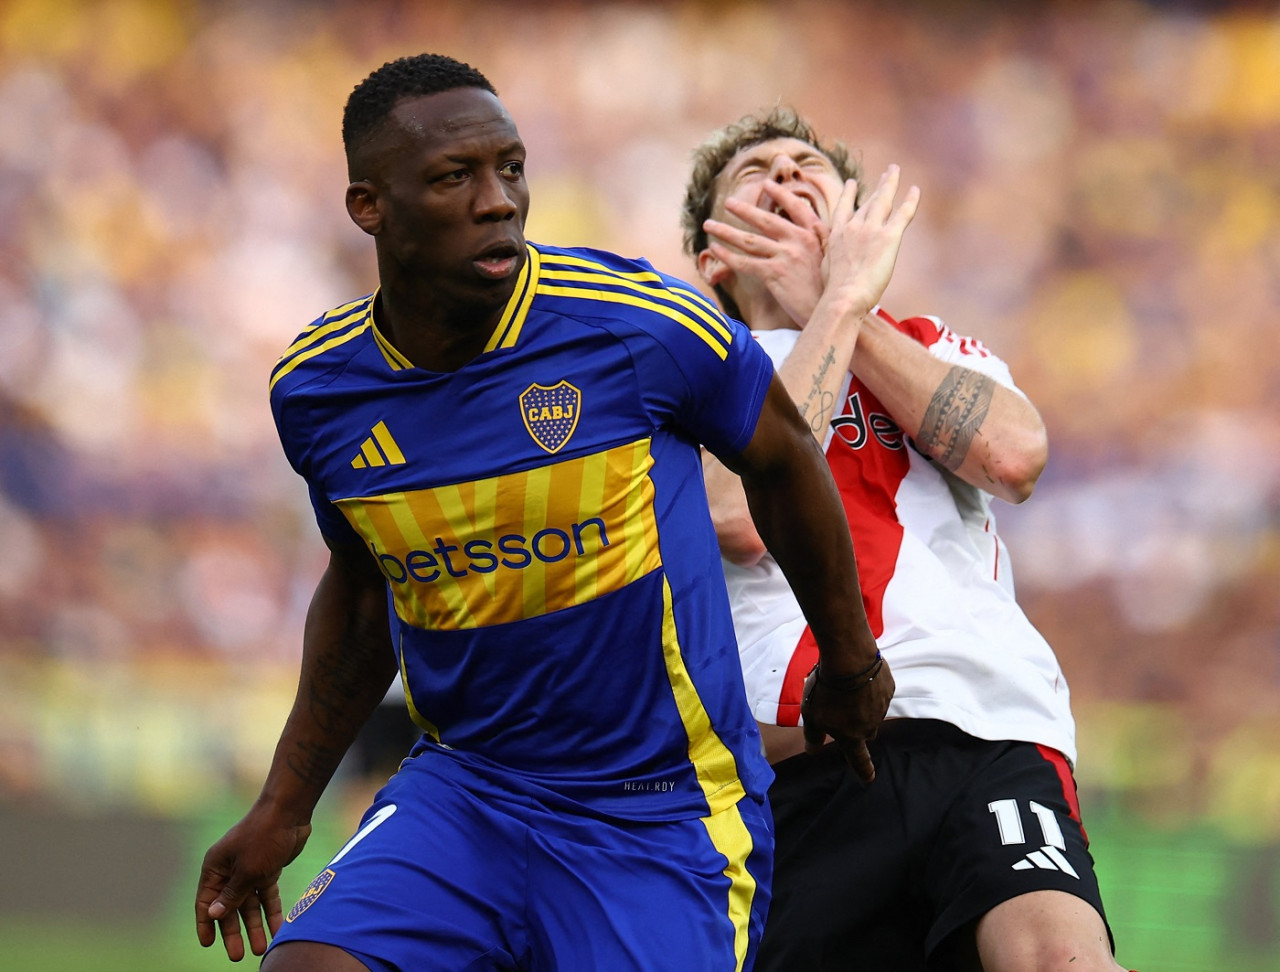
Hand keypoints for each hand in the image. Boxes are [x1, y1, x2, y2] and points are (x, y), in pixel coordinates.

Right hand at [195, 804, 311, 960]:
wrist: (290, 812)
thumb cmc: (263, 837)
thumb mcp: (247, 870)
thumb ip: (232, 894)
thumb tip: (213, 915)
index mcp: (215, 867)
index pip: (205, 901)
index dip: (206, 924)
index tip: (208, 944)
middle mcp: (230, 870)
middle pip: (229, 907)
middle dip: (234, 932)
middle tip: (238, 956)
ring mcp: (249, 870)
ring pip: (250, 904)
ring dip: (255, 926)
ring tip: (260, 949)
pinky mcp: (268, 870)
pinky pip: (268, 896)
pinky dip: (272, 911)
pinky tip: (278, 929)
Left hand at [703, 180, 829, 325]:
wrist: (834, 309)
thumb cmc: (831, 289)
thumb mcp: (831, 257)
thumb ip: (815, 243)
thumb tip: (801, 236)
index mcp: (815, 233)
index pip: (796, 207)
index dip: (780, 194)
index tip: (766, 184)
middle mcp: (799, 240)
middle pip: (766, 220)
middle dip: (744, 210)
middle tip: (728, 202)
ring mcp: (786, 255)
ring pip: (749, 240)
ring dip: (726, 231)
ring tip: (709, 224)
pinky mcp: (775, 274)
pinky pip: (745, 262)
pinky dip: (727, 256)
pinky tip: (714, 250)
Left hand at [800, 655, 894, 782]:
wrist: (849, 658)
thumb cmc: (826, 690)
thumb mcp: (811, 715)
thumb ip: (813, 736)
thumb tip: (812, 751)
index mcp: (852, 736)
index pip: (859, 760)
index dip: (864, 771)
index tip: (869, 779)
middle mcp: (871, 725)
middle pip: (866, 733)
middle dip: (856, 727)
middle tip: (841, 711)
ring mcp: (882, 706)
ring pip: (872, 711)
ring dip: (861, 704)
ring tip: (844, 687)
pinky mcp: (888, 687)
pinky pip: (878, 691)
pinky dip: (869, 687)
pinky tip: (857, 675)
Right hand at [820, 165, 919, 318]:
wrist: (845, 296)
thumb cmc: (834, 289)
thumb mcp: (826, 265)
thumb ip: (829, 251)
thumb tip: (824, 246)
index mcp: (838, 234)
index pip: (844, 208)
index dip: (849, 194)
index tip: (852, 183)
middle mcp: (854, 226)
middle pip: (868, 201)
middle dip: (879, 186)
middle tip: (887, 173)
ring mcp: (872, 230)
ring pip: (884, 200)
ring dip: (890, 183)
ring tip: (894, 171)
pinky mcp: (889, 237)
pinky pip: (903, 213)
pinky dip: (910, 200)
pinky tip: (915, 190)